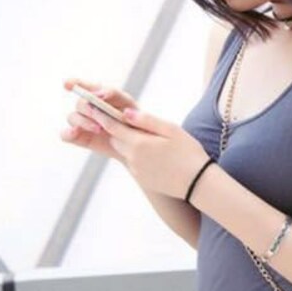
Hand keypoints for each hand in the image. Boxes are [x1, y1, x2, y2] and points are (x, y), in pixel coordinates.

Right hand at [60, 77, 138, 162]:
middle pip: (79, 104)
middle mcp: (88, 108)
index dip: (73, 83)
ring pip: (72, 118)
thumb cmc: (133, 119)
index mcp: (98, 95)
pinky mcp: (80, 138)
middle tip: (95, 113)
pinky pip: (66, 135)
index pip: (82, 85)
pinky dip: (68, 133)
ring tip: (99, 128)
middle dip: (86, 108)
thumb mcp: (127, 103)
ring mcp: (82, 123)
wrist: (138, 143)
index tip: (67, 84)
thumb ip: (113, 94)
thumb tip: (98, 94)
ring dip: (83, 121)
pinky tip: (76, 132)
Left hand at [86, 104, 210, 199]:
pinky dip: (134, 153)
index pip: (112, 126)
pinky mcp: (142, 178)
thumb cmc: (188, 153)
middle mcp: (133, 157)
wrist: (199, 184)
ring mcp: (136, 169)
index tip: (92, 105)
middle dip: (114, 127)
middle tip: (113, 116)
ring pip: (123, 150)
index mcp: (138, 143)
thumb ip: (146, 120)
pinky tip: (148, 150)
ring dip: (125, 141)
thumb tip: (125, 112)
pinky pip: (132, 161)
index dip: (101, 115)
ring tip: (135, 132)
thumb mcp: (170, 130)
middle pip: (115, 138)